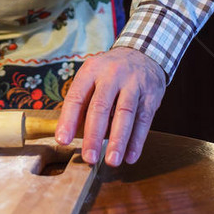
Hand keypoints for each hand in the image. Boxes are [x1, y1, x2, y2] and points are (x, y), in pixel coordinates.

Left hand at [56, 47, 165, 166]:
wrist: (143, 53)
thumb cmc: (111, 71)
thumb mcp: (93, 75)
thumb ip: (83, 101)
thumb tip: (70, 133)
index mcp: (92, 70)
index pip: (77, 96)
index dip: (69, 119)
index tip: (63, 140)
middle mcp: (112, 75)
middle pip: (101, 107)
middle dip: (94, 135)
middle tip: (89, 157)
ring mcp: (134, 84)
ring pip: (125, 114)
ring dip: (118, 140)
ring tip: (112, 160)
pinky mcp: (151, 94)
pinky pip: (144, 120)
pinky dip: (137, 140)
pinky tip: (130, 155)